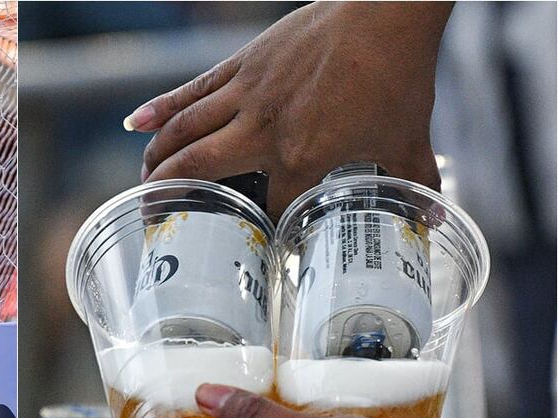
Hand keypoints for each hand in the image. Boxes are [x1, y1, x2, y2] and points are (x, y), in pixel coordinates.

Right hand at [126, 2, 452, 216]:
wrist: (385, 10)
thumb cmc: (396, 73)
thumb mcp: (410, 136)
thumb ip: (414, 181)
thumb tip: (431, 221)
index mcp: (303, 156)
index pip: (268, 209)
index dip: (259, 233)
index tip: (251, 246)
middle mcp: (264, 129)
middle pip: (201, 171)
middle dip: (172, 198)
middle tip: (153, 218)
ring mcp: (246, 94)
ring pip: (186, 132)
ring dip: (158, 160)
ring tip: (143, 183)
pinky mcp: (241, 65)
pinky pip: (191, 91)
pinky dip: (160, 108)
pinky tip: (135, 125)